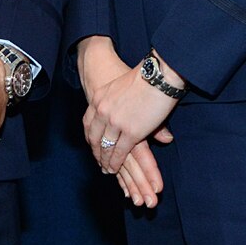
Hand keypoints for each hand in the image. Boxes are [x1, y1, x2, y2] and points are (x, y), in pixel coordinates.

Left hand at [77, 37, 172, 200]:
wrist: (157, 75)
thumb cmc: (144, 76)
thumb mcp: (121, 87)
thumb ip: (117, 101)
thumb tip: (119, 110)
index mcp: (99, 99)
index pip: (88, 123)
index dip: (90, 136)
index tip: (92, 145)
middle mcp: (103, 112)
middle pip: (94, 137)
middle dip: (96, 152)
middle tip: (98, 161)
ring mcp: (115, 123)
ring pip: (106, 147)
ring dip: (105, 161)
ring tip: (106, 170)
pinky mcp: (131, 133)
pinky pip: (119, 153)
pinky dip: (115, 163)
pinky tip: (114, 169)